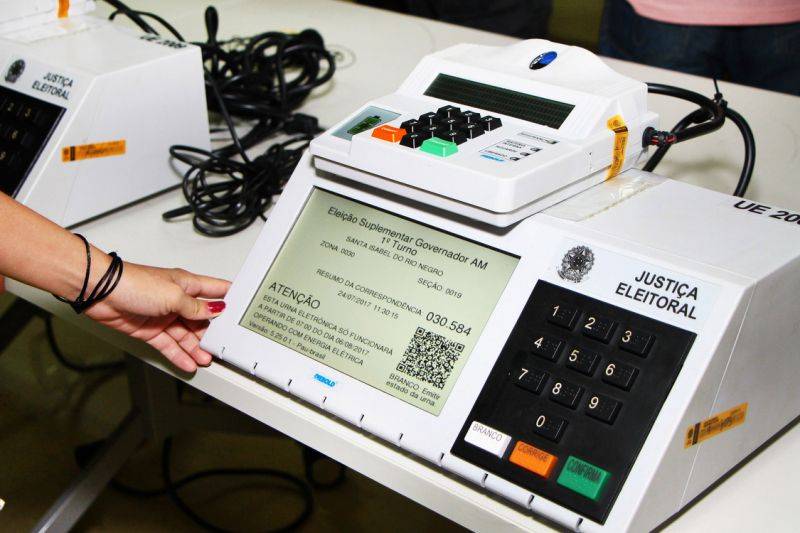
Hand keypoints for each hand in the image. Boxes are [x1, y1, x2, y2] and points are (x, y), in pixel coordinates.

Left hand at [85, 262, 230, 372]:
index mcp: (186, 284)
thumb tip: (215, 310)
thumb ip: (196, 307)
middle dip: (212, 332)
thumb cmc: (134, 283)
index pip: (214, 290)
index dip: (229, 297)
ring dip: (196, 347)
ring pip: (186, 335)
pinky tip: (189, 363)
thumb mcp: (174, 295)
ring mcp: (163, 316)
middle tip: (223, 345)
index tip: (243, 306)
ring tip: (206, 359)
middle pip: (201, 318)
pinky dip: (179, 355)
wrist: (101, 294)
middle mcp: (176, 300)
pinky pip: (169, 345)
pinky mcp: (150, 330)